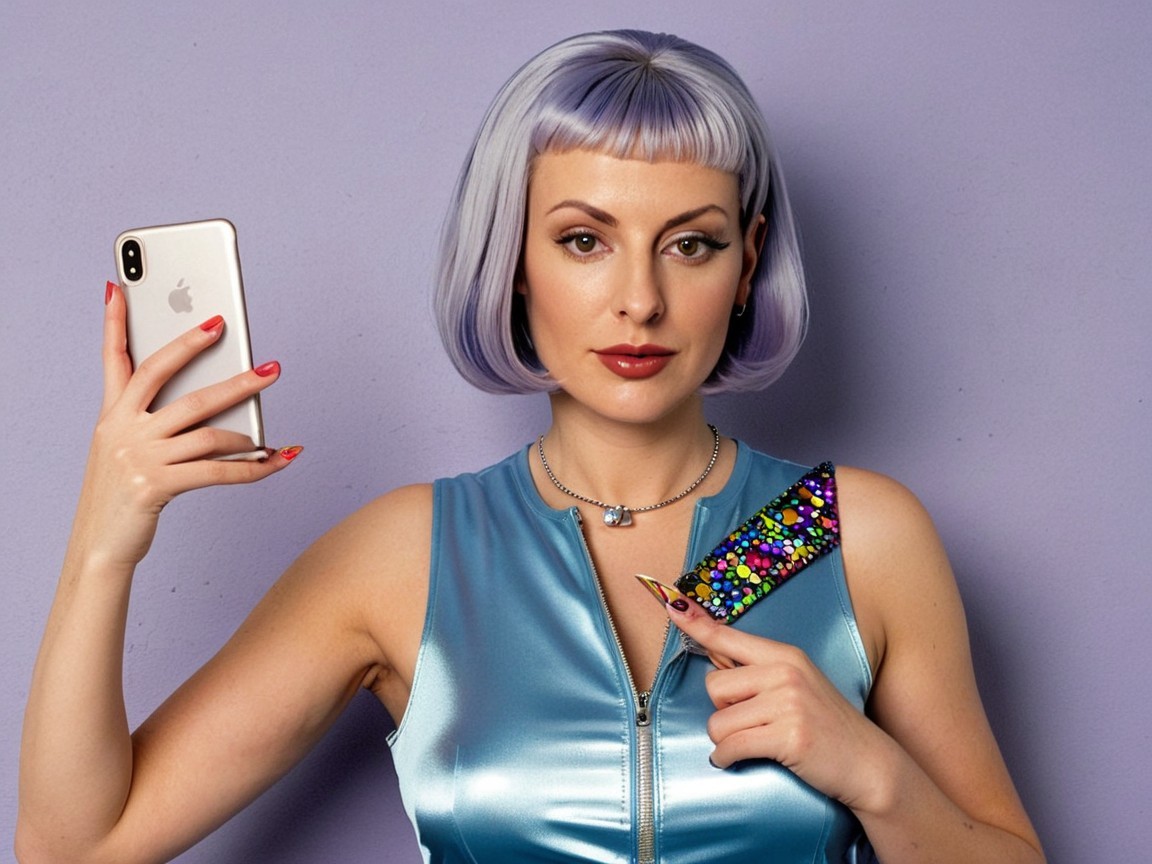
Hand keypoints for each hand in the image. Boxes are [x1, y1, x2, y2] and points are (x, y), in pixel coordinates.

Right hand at [74, 283, 300, 568]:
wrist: (100, 546)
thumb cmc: (121, 493)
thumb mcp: (123, 448)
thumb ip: (150, 417)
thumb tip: (207, 393)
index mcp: (111, 414)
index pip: (114, 358)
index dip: (115, 321)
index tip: (119, 286)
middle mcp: (122, 428)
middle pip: (173, 380)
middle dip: (218, 366)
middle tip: (263, 360)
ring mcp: (139, 456)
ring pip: (206, 429)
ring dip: (247, 430)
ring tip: (272, 432)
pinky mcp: (156, 485)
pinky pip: (217, 471)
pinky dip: (253, 468)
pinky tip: (276, 462)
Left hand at [658, 581, 895, 811]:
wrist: (869, 763)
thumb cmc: (827, 725)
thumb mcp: (797, 684)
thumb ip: (757, 672)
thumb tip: (713, 658)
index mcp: (784, 655)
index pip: (728, 636)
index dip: (696, 622)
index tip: (672, 604)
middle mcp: (784, 673)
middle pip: (714, 687)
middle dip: (723, 711)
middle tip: (752, 722)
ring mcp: (788, 704)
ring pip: (718, 722)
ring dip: (726, 740)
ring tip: (754, 742)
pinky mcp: (788, 737)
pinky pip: (730, 747)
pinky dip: (727, 759)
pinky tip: (738, 760)